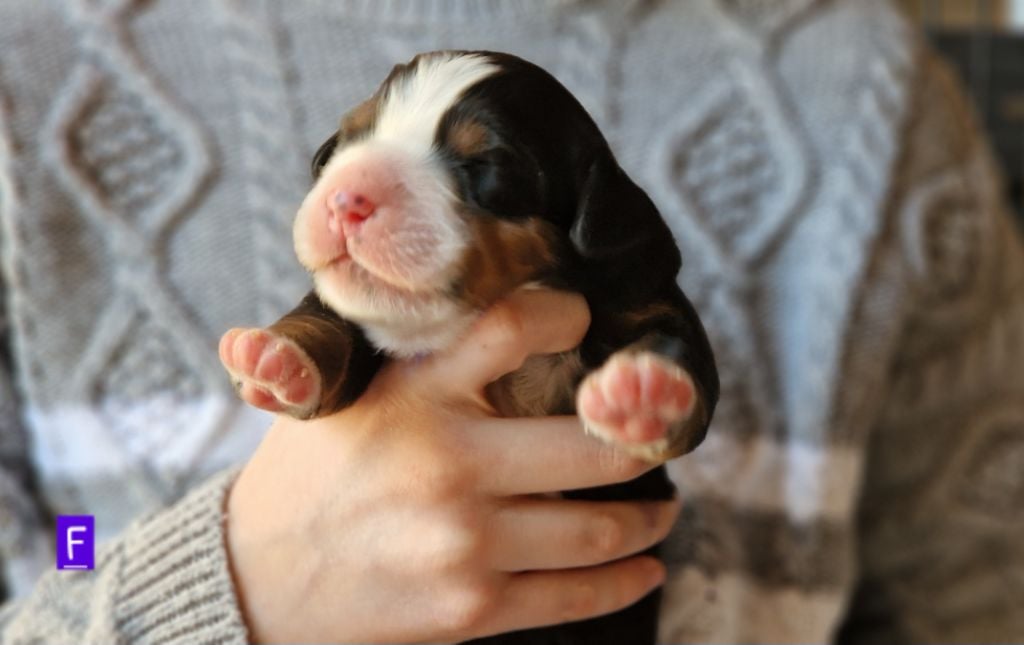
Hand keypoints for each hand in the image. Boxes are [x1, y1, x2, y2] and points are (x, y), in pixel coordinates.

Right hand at [225, 289, 680, 642]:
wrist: (253, 578)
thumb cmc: (309, 473)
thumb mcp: (347, 394)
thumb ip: (420, 359)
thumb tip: (508, 322)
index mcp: (414, 397)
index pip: (510, 329)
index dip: (564, 315)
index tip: (586, 321)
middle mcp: (448, 466)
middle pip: (589, 446)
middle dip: (640, 442)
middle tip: (657, 436)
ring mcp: (464, 545)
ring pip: (596, 529)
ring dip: (648, 517)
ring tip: (663, 506)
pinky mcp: (471, 607)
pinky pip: (573, 596)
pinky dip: (624, 581)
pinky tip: (647, 569)